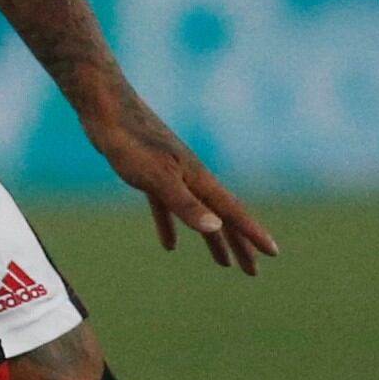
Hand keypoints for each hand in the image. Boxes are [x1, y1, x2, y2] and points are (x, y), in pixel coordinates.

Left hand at [88, 109, 279, 275]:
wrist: (105, 108)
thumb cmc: (130, 142)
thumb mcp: (157, 178)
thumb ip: (185, 204)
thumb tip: (216, 228)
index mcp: (198, 179)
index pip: (232, 212)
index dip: (253, 234)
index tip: (273, 253)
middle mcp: (191, 177)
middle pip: (221, 216)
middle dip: (239, 244)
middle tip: (252, 272)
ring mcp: (172, 174)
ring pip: (198, 213)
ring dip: (212, 238)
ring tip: (223, 263)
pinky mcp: (150, 173)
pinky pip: (168, 207)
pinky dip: (171, 226)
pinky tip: (169, 245)